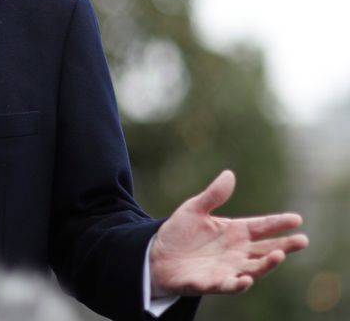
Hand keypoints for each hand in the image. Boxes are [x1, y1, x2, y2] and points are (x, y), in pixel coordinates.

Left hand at [150, 170, 308, 296]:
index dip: (279, 223)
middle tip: (302, 240)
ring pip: (254, 268)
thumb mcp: (193, 209)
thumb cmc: (179, 233)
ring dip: (267, 264)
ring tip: (278, 255)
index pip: (262, 226)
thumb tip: (229, 174)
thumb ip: (213, 195)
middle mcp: (237, 251)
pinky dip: (238, 284)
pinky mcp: (213, 283)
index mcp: (235, 232)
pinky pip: (228, 285)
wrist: (156, 256)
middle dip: (285, 245)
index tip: (297, 219)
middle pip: (266, 249)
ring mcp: (227, 268)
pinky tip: (245, 279)